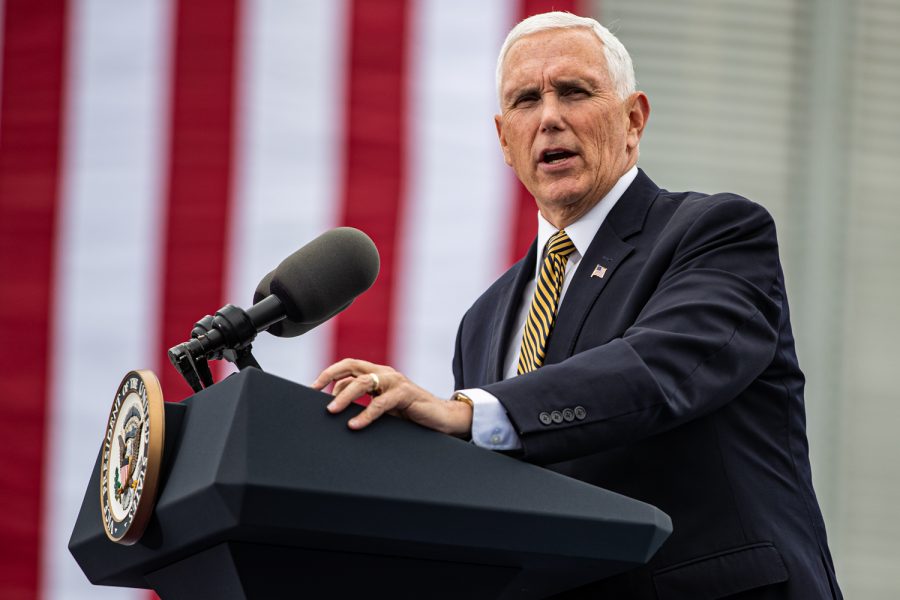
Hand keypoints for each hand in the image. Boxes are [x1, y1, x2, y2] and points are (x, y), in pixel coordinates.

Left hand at [311, 358, 471, 436]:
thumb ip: (366, 402)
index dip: (329, 375)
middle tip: (314, 391)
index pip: (348, 367)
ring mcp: (395, 381)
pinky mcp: (405, 394)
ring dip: (344, 396)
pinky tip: (355, 425)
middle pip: (352, 366)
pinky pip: (381, 403)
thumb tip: (337, 407)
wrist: (443, 418)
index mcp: (378, 374)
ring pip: (363, 382)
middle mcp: (385, 373)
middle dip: (329, 376)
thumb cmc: (412, 414)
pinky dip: (366, 414)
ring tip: (332, 411)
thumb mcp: (384, 407)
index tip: (312, 389)